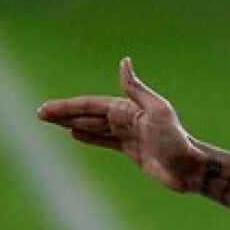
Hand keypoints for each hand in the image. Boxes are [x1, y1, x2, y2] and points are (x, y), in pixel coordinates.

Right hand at [37, 57, 205, 192]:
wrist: (190, 168)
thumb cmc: (175, 140)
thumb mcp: (157, 111)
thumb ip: (136, 89)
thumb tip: (123, 61)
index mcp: (128, 109)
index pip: (91, 106)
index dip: (67, 107)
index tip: (45, 109)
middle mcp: (126, 119)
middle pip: (88, 115)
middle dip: (64, 114)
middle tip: (39, 114)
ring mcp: (128, 135)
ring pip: (93, 127)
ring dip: (71, 123)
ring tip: (51, 122)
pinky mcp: (132, 150)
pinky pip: (104, 140)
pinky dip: (88, 136)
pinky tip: (74, 133)